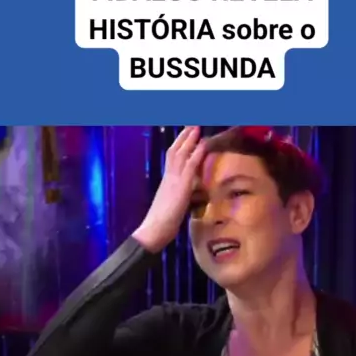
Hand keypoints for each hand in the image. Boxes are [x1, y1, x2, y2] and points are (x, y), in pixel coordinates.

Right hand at [133, 127, 205, 252]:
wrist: (153, 231)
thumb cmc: (161, 224)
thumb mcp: (172, 206)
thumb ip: (177, 197)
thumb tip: (184, 196)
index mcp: (166, 181)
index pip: (172, 158)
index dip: (179, 145)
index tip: (186, 134)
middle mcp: (168, 177)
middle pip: (175, 150)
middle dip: (184, 136)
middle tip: (192, 123)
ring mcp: (174, 180)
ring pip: (182, 154)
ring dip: (190, 139)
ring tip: (197, 126)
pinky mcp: (181, 187)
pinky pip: (190, 166)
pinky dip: (197, 153)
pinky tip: (203, 144)